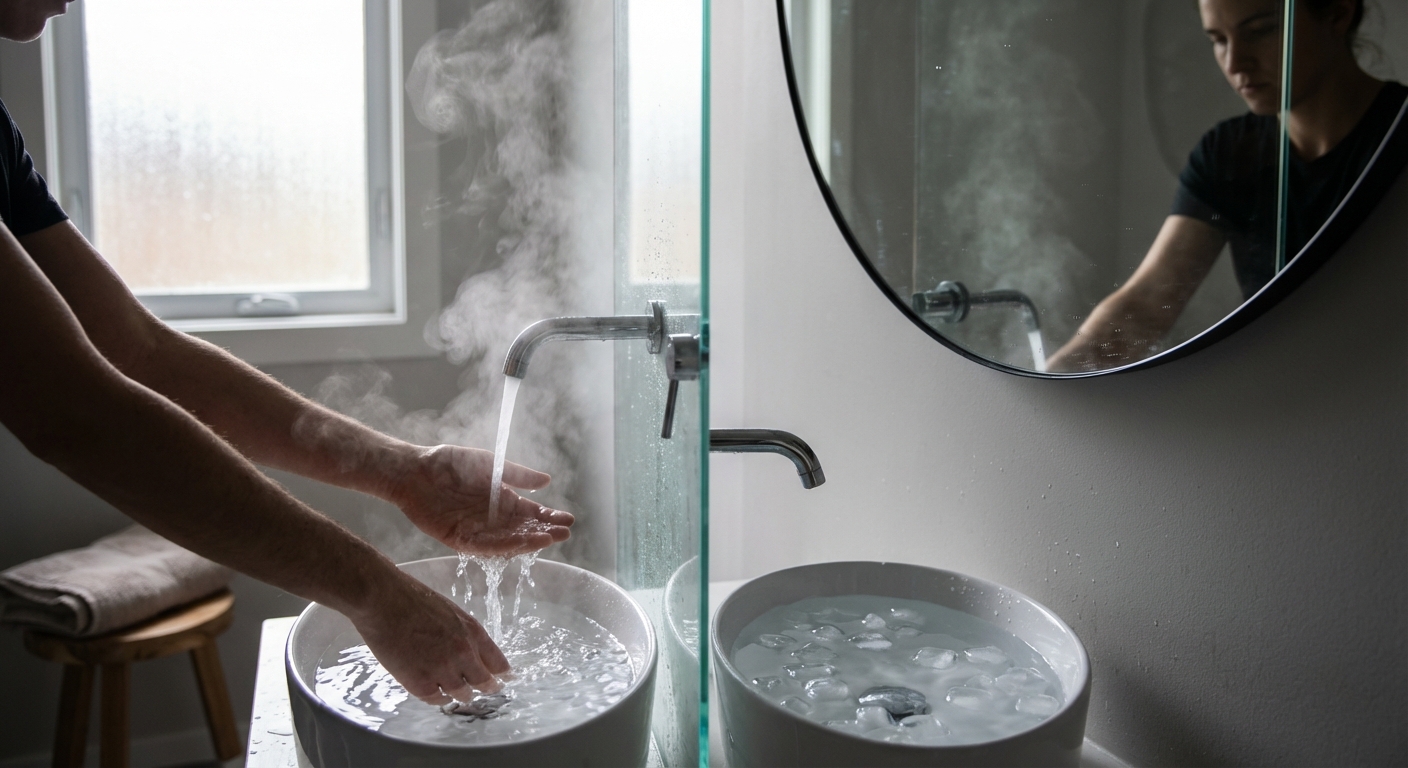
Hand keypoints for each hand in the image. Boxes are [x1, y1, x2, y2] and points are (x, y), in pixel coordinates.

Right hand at [351, 571, 508, 703]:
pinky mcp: (419, 682)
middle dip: (487, 688)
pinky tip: (437, 694)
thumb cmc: (411, 598)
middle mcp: (463, 653)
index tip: (505, 679)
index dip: (503, 674)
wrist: (382, 599)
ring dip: (460, 694)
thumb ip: (463, 633)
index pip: (498, 662)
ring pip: (461, 694)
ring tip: (459, 694)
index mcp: (472, 631)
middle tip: (486, 691)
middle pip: (484, 683)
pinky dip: (438, 698)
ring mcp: (442, 669)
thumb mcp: (450, 612)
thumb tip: (470, 652)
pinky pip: (436, 700)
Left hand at [391, 445, 573, 555]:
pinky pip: (483, 547)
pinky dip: (501, 547)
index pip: (532, 514)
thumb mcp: (490, 465)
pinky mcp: (459, 540)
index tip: (569, 520)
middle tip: (564, 534)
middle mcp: (493, 519)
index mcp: (503, 501)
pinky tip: (518, 544)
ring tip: (547, 539)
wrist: (414, 471)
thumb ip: (517, 475)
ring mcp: (477, 531)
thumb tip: (547, 482)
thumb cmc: (451, 464)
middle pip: (523, 530)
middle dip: (544, 533)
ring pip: (507, 542)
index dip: (550, 517)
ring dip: (527, 542)